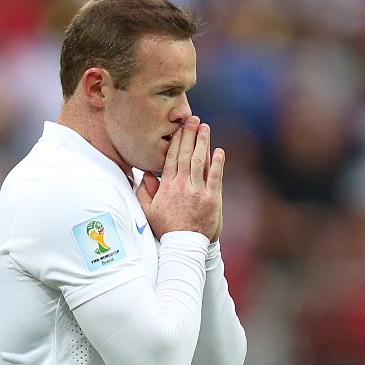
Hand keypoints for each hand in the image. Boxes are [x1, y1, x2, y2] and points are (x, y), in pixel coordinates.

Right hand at [136, 116, 224, 240]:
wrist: (184, 245)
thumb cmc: (166, 228)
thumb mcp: (148, 210)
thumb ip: (145, 191)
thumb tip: (147, 174)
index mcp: (167, 186)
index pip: (172, 158)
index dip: (176, 141)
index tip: (179, 128)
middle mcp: (183, 185)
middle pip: (187, 155)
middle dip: (190, 135)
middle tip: (193, 119)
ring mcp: (198, 191)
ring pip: (200, 161)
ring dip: (203, 143)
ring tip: (205, 128)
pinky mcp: (212, 199)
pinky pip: (215, 176)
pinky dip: (218, 163)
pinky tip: (219, 150)